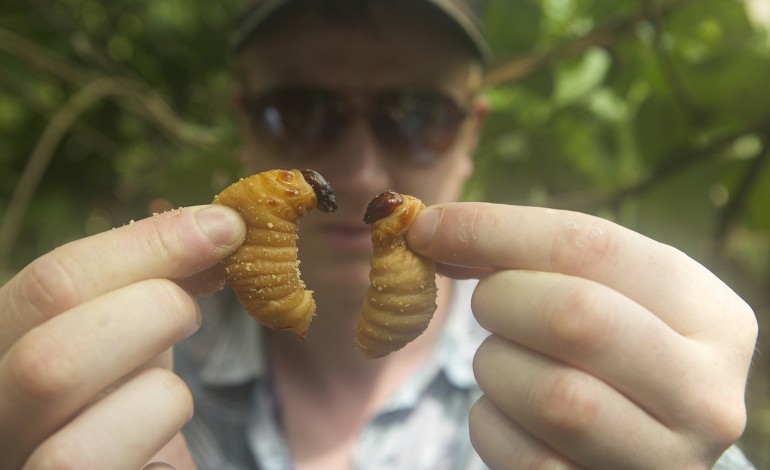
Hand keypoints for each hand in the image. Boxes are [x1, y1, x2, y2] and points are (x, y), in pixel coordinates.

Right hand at [0, 205, 244, 468]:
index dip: (147, 247)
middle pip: (50, 363)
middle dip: (153, 318)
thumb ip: (151, 285)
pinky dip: (163, 466)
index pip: (50, 286)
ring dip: (159, 406)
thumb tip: (218, 229)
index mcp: (0, 352)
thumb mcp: (125, 331)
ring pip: (76, 455)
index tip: (225, 227)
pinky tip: (159, 459)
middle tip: (191, 315)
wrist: (121, 465)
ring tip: (168, 402)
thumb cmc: (117, 397)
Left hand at [408, 202, 757, 468]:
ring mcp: (667, 460)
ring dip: (496, 366)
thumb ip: (524, 254)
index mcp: (711, 315)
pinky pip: (524, 459)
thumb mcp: (597, 290)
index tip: (428, 228)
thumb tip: (429, 230)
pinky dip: (491, 422)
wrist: (634, 441)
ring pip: (552, 396)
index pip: (593, 247)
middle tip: (487, 303)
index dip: (497, 230)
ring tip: (506, 360)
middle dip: (501, 300)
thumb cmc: (607, 350)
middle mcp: (706, 393)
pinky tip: (507, 409)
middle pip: (575, 318)